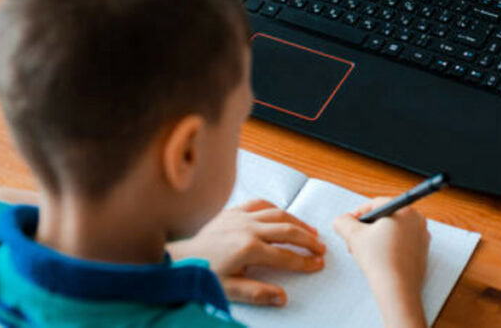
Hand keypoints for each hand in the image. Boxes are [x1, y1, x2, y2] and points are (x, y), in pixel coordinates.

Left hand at [168, 199, 324, 305]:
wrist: (178, 258)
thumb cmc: (203, 273)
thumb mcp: (229, 289)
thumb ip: (257, 293)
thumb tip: (282, 297)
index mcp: (248, 249)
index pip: (285, 256)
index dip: (305, 261)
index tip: (318, 264)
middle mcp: (248, 228)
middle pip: (288, 230)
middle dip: (308, 240)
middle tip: (321, 248)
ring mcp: (241, 216)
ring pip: (278, 213)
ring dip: (298, 222)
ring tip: (311, 232)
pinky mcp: (233, 210)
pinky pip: (260, 203)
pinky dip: (276, 208)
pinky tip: (284, 215)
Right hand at [334, 198, 429, 327]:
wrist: (398, 289)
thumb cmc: (378, 260)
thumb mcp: (354, 236)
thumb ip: (343, 222)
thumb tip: (341, 220)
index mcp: (404, 209)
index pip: (376, 203)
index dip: (359, 213)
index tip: (349, 224)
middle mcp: (417, 219)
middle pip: (386, 216)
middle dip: (367, 227)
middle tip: (355, 240)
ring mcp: (422, 236)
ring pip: (394, 230)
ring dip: (377, 237)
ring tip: (364, 251)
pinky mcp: (423, 252)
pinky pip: (402, 242)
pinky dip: (389, 246)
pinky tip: (379, 259)